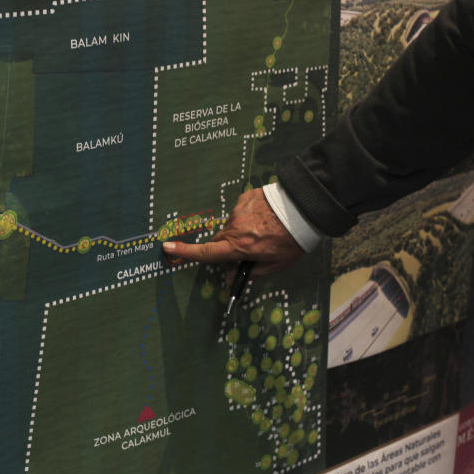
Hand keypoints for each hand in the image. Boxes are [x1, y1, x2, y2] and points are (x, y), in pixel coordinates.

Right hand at [161, 188, 303, 278]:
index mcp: (240, 246)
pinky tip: (266, 218)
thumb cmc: (293, 240)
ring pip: (232, 226)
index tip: (166, 247)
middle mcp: (235, 227)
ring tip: (265, 231)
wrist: (306, 207)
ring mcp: (239, 210)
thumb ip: (251, 272)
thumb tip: (231, 277)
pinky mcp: (246, 197)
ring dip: (241, 231)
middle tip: (249, 252)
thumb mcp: (276, 264)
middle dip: (227, 248)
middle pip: (219, 240)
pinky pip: (240, 211)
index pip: (207, 252)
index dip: (185, 252)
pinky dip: (248, 217)